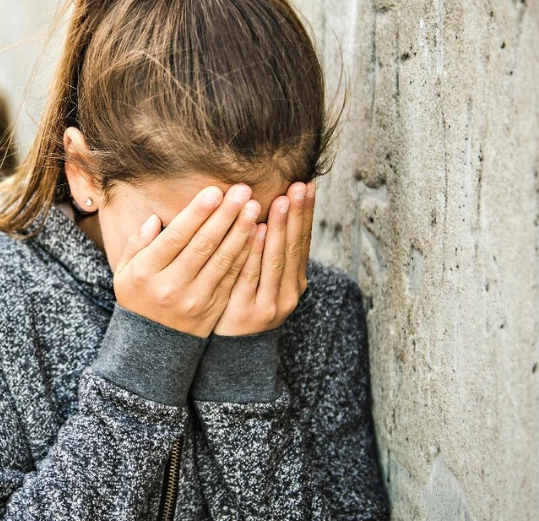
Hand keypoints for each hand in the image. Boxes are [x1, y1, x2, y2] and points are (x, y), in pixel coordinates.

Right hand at [113, 184, 261, 337]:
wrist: (152, 343)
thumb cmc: (139, 296)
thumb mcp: (125, 270)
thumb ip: (137, 243)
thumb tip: (155, 220)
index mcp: (146, 272)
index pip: (176, 237)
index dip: (197, 213)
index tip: (215, 191)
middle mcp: (171, 286)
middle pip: (203, 245)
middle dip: (225, 215)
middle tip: (243, 191)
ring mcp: (194, 299)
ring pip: (222, 260)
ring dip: (241, 232)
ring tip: (254, 207)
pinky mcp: (213, 308)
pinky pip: (233, 277)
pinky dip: (247, 255)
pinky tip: (257, 235)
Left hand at [215, 182, 314, 335]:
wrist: (231, 352)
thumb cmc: (243, 305)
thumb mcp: (262, 281)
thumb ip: (267, 252)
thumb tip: (271, 210)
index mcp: (294, 281)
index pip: (302, 241)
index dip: (305, 213)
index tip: (307, 185)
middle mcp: (289, 292)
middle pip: (293, 247)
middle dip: (296, 215)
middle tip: (298, 186)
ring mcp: (270, 304)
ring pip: (276, 260)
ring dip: (280, 229)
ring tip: (282, 201)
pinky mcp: (247, 312)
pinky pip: (251, 276)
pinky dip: (256, 253)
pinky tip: (258, 231)